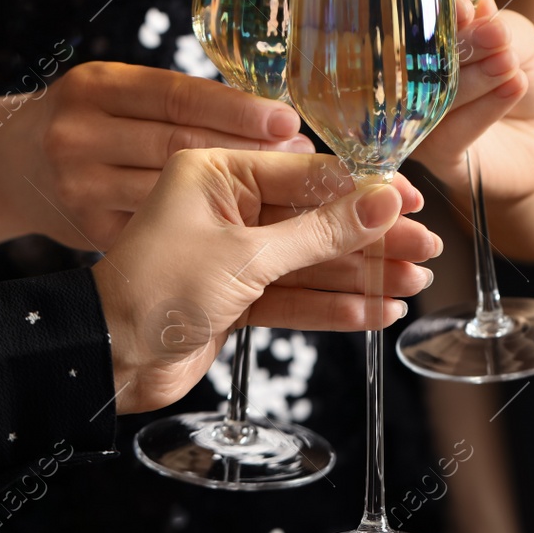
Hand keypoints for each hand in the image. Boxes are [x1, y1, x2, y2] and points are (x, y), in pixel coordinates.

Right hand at [3, 62, 312, 249]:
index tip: (287, 120)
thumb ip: (179, 105)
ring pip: (174, 196)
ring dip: (237, 201)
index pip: (177, 97)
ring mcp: (80, 187)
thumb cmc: (92, 124)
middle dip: (248, 155)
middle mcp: (81, 135)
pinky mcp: (88, 231)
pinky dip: (206, 235)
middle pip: (180, 147)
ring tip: (291, 201)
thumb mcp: (120, 96)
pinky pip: (159, 232)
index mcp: (96, 88)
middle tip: (306, 162)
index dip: (236, 110)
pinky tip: (249, 236)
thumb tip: (276, 123)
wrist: (13, 167)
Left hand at [92, 150, 438, 412]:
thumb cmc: (157, 290)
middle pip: (317, 219)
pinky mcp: (235, 297)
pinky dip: (334, 306)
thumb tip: (384, 201)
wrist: (107, 359)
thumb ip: (320, 232)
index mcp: (217, 173)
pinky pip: (295, 296)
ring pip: (312, 261)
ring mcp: (232, 254)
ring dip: (363, 275)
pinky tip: (377, 312)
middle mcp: (226, 207)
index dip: (366, 191)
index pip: (309, 174)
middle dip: (372, 239)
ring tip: (414, 284)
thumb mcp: (247, 256)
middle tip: (426, 250)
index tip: (413, 202)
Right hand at [410, 0, 533, 203]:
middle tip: (498, 35)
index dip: (440, 14)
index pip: (420, 26)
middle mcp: (412, 80)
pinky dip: (484, 108)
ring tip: (510, 62)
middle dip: (464, 44)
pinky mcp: (435, 154)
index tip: (467, 7)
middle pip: (424, 61)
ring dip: (477, 77)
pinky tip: (514, 86)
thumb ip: (495, 23)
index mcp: (425, 43)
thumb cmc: (528, 77)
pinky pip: (451, 134)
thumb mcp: (522, 40)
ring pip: (437, 97)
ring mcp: (418, 119)